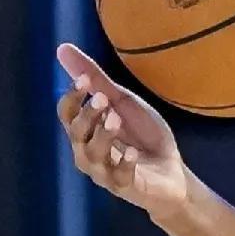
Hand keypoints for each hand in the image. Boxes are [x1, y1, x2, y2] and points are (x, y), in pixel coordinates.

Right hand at [56, 43, 189, 221]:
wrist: (172, 171)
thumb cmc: (143, 136)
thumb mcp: (122, 103)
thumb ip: (96, 79)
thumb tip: (63, 48)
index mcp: (86, 131)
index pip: (66, 114)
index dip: (72, 98)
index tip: (84, 80)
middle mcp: (88, 152)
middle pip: (76, 133)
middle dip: (88, 115)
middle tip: (103, 99)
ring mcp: (105, 172)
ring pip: (92, 156)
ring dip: (103, 136)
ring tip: (116, 120)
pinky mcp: (125, 187)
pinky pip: (118, 177)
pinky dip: (124, 164)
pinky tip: (133, 152)